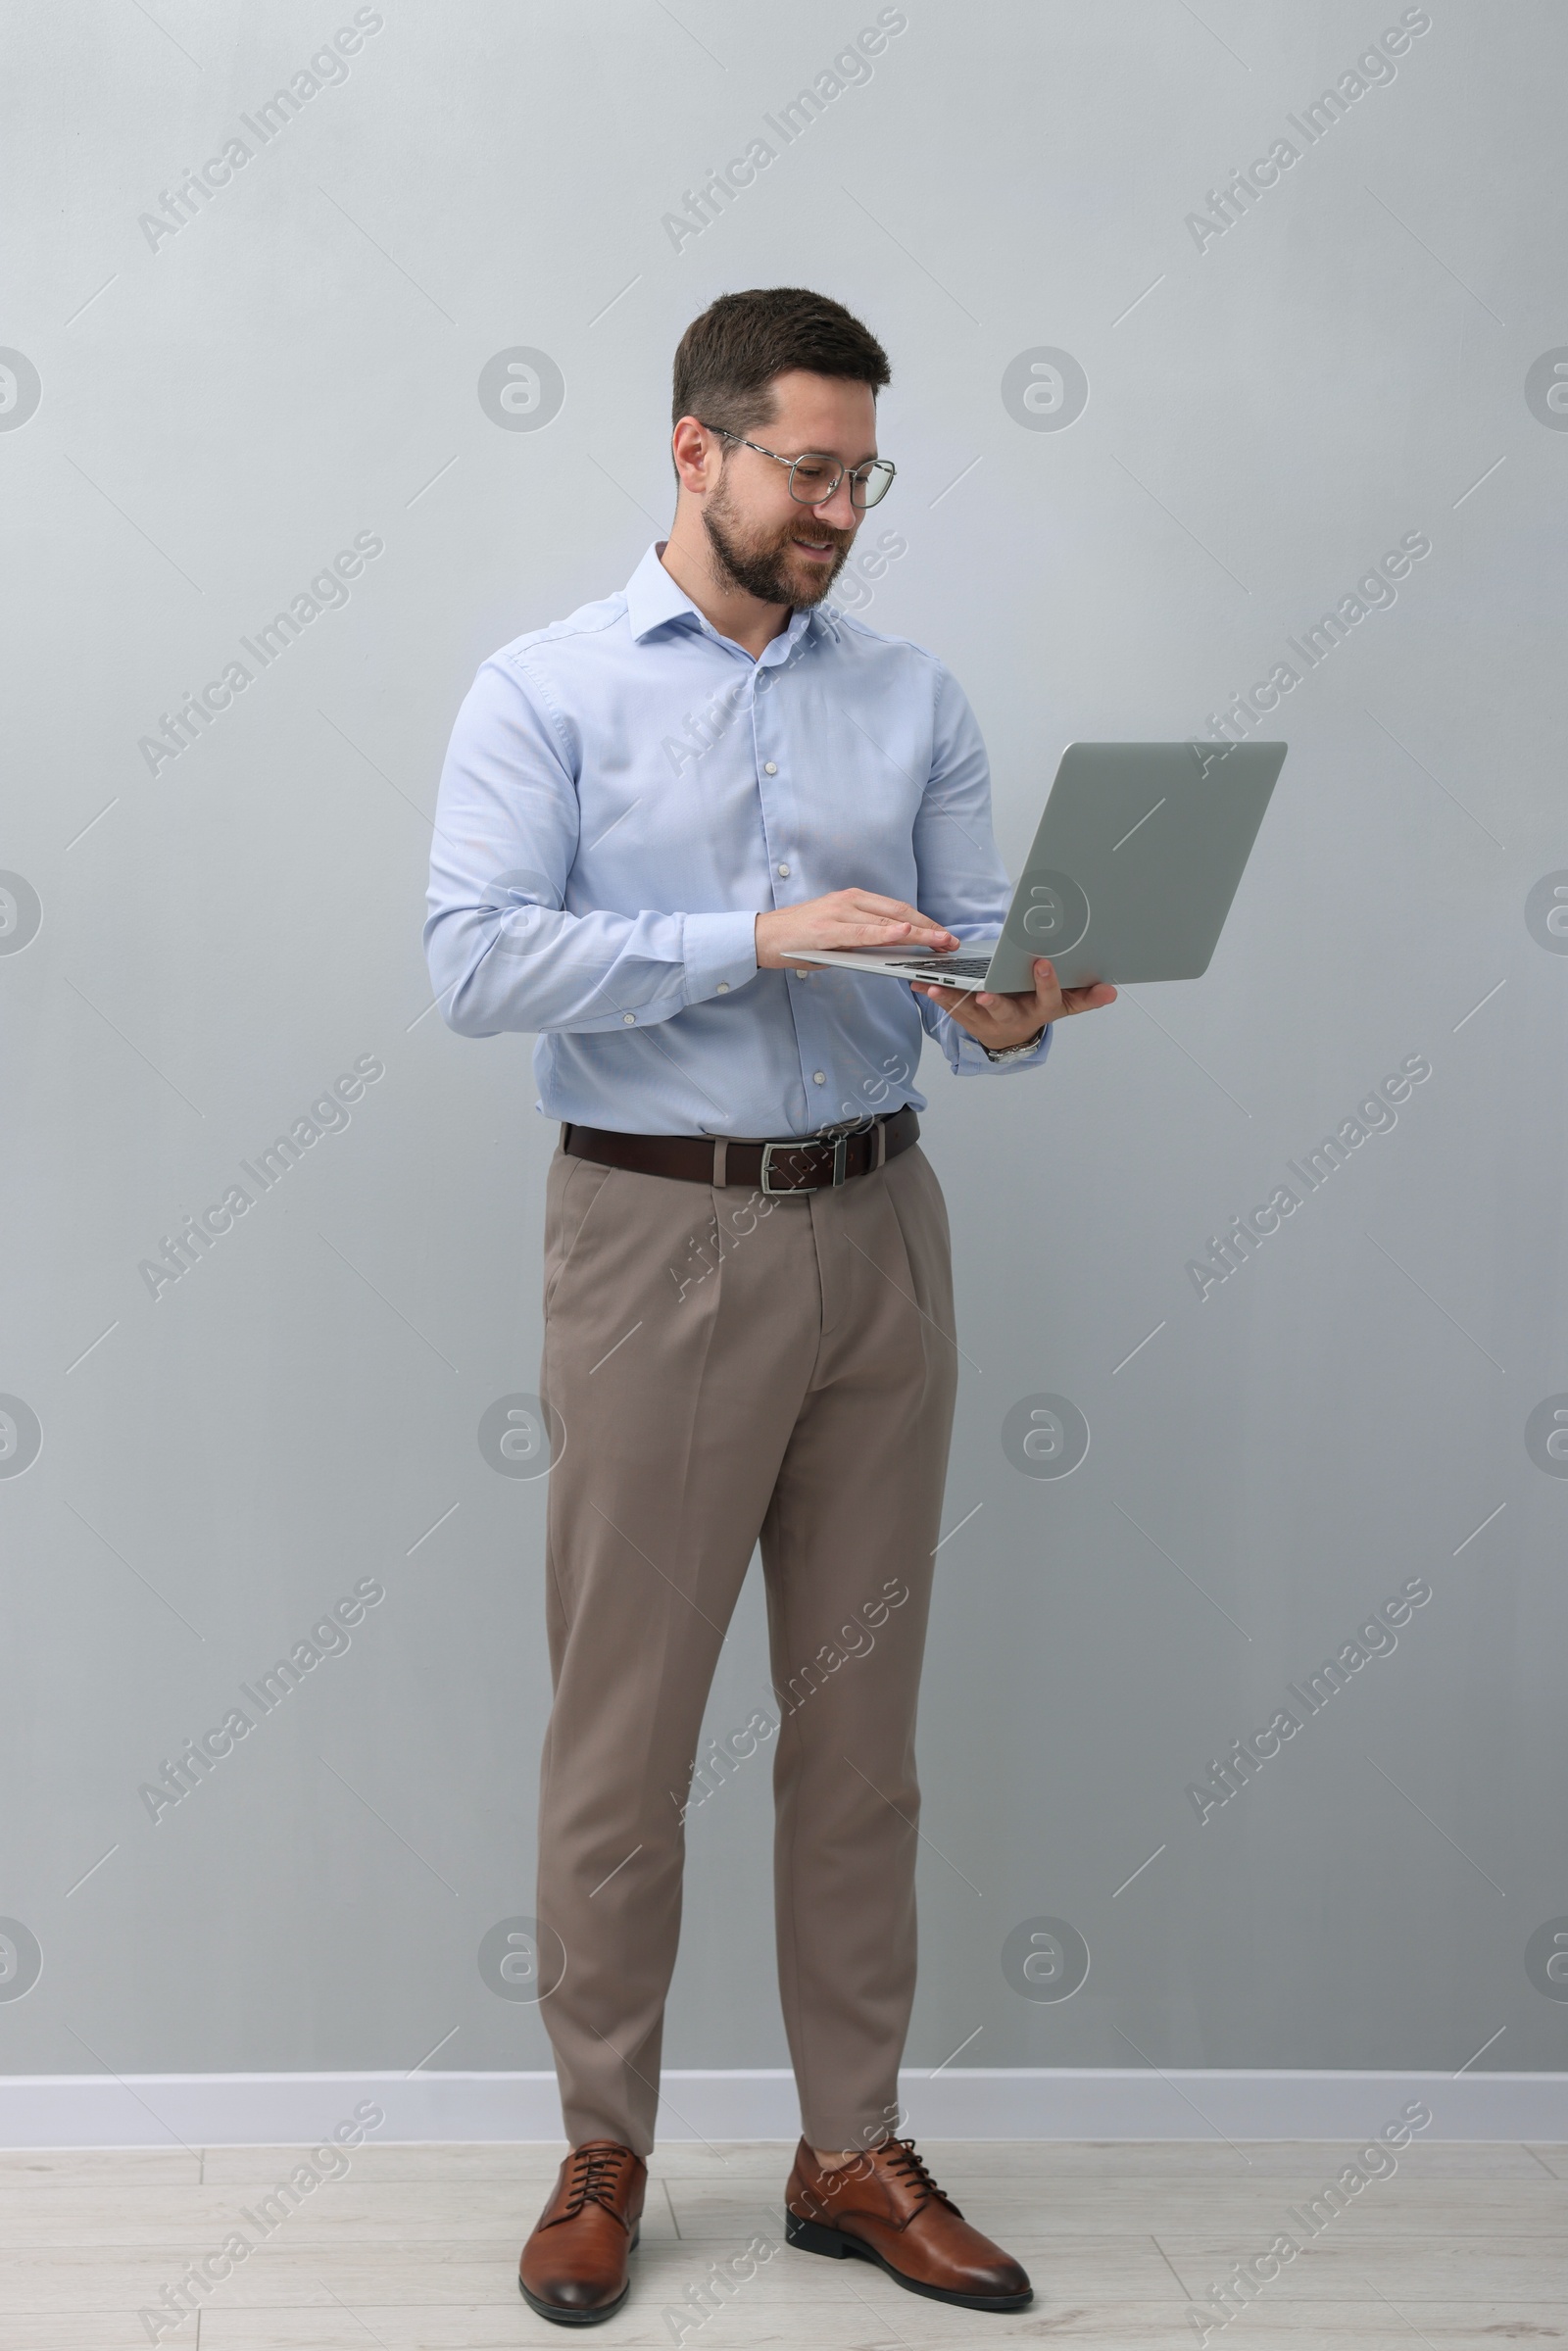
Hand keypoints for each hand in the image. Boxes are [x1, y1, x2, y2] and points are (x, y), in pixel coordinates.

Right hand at [755, 890, 956, 971]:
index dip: (925, 922)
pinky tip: (905, 935)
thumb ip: (863, 938)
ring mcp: (839, 912)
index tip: (944, 935)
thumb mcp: (838, 935)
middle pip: (899, 912)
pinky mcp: (828, 928)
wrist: (764, 937)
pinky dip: (887, 933)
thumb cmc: (801, 939)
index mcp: (853, 899)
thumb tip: (895, 950)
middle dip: (929, 928)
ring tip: (940, 943)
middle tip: (952, 942)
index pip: (898, 909)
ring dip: (918, 933)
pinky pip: (863, 931)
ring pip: (887, 921)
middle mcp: (849, 900)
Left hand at [910, 955, 1116, 1049]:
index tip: (1043, 963)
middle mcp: (1014, 1018)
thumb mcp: (1064, 1004)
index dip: (1045, 982)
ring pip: (970, 1011)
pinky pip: (950, 1008)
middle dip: (995, 1003)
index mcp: (1041, 1009)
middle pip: (1005, 1011)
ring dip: (952, 999)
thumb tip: (1111, 991)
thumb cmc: (1037, 1009)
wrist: (1012, 1038)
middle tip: (986, 994)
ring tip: (936, 986)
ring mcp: (988, 1022)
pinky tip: (919, 983)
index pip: (1047, 996)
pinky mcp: (968, 1020)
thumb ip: (1086, 997)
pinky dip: (934, 995)